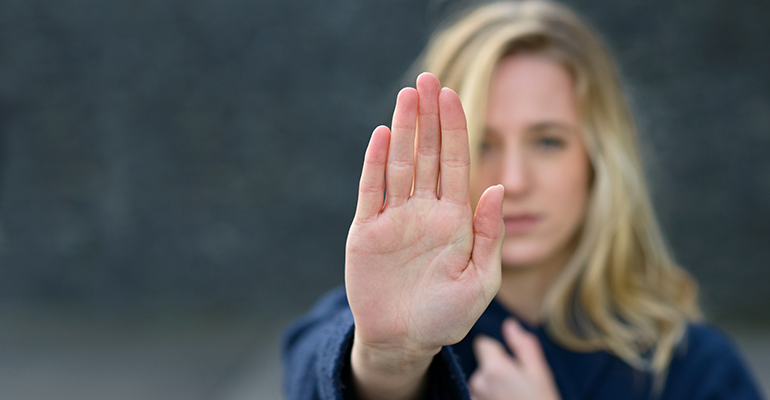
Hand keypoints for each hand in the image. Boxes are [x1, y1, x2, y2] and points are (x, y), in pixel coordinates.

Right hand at [345, 73, 504, 399]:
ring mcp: (394, 218)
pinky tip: (380, 135)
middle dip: (428, 116)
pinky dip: (374, 163)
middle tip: (428, 78)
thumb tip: (497, 188)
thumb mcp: (481, 280)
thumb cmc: (447, 317)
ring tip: (406, 95)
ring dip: (402, 129)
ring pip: (399, 164)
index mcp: (455, 219)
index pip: (456, 162)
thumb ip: (490, 235)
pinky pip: (370, 190)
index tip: (453, 93)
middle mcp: (424, 211)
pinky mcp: (366, 231)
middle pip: (426, 153)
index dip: (455, 128)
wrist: (404, 341)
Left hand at [469, 319, 561, 399]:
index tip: (511, 362)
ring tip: (512, 398)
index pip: (483, 343)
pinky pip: (478, 396)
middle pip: (483, 365)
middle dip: (497, 370)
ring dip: (493, 387)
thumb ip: (523, 346)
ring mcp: (474, 397)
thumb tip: (509, 324)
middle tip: (517, 385)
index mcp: (494, 367)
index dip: (497, 350)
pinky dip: (489, 398)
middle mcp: (478, 381)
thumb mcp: (539, 373)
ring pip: (481, 382)